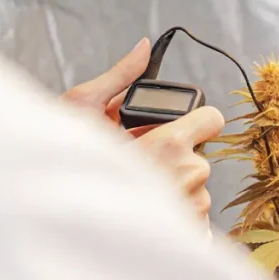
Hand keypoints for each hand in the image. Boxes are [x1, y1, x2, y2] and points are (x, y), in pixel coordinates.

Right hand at [61, 38, 220, 221]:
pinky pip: (194, 216)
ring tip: (137, 194)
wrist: (67, 232)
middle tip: (141, 166)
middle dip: (173, 158)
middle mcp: (190, 174)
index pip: (211, 119)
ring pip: (193, 186)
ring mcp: (193, 205)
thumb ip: (120, 79)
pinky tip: (146, 215)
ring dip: (172, 187)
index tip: (181, 127)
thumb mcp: (84, 113)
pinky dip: (174, 215)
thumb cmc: (70, 172)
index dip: (196, 120)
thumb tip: (142, 47)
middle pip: (197, 155)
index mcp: (171, 144)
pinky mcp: (192, 232)